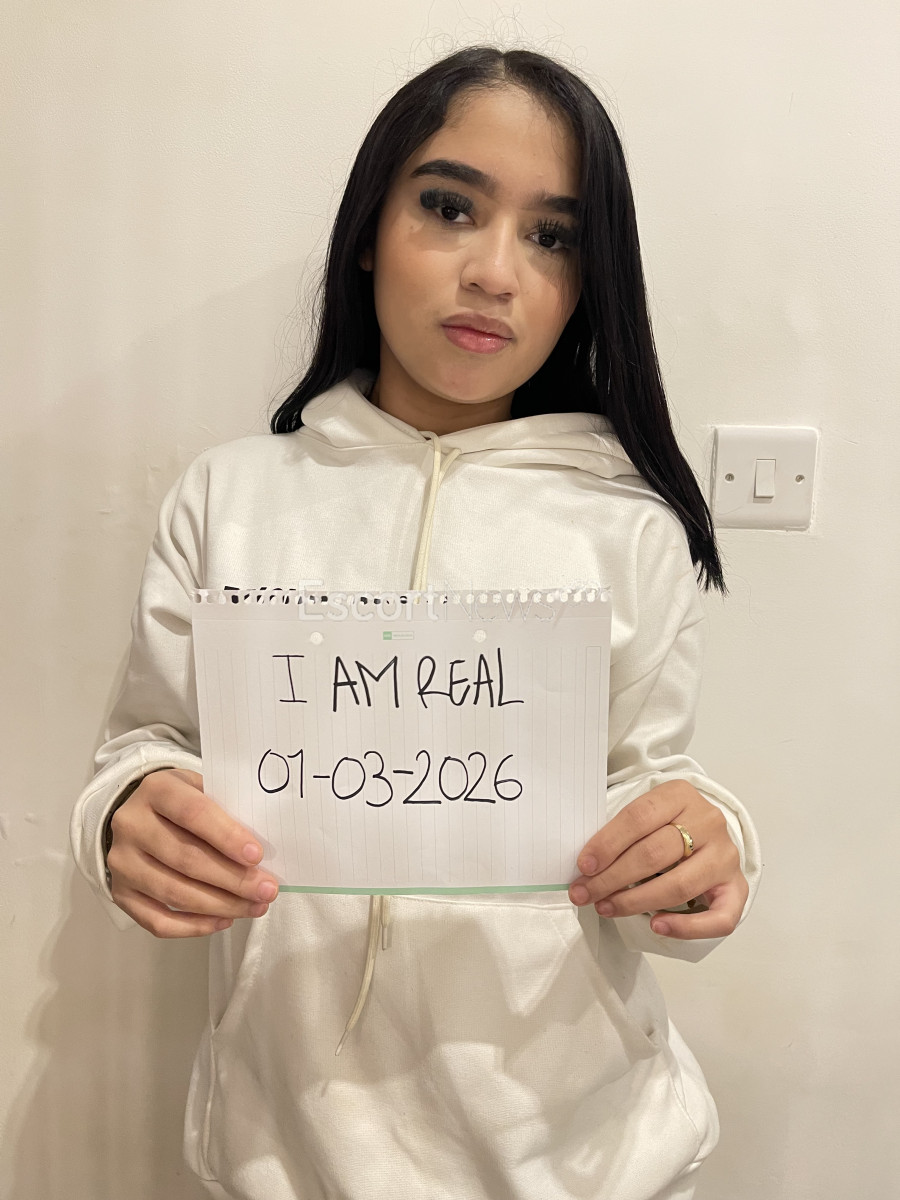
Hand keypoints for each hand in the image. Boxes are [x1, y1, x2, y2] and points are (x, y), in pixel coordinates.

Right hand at [107, 768, 279, 937]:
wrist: (134, 814)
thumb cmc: (181, 802)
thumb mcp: (200, 788)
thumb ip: (226, 809)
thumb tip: (262, 849)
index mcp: (156, 790)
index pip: (193, 813)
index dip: (226, 836)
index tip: (257, 856)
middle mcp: (132, 825)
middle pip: (186, 859)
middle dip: (233, 879)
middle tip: (267, 890)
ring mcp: (122, 862)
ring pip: (174, 892)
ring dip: (220, 905)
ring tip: (254, 908)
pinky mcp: (120, 893)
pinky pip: (156, 920)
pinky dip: (193, 926)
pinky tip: (223, 921)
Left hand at [568, 779, 747, 939]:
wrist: (706, 832)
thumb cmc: (665, 826)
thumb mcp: (645, 815)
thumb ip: (621, 833)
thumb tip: (586, 866)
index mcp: (680, 795)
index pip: (639, 817)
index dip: (607, 843)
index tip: (584, 865)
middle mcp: (708, 822)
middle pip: (655, 853)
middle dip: (612, 878)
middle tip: (584, 893)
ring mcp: (725, 856)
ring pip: (679, 885)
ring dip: (636, 901)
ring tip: (606, 908)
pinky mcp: (737, 888)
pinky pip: (718, 917)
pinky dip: (686, 927)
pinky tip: (656, 925)